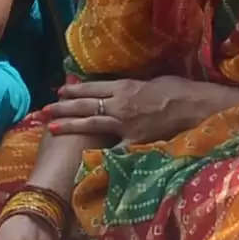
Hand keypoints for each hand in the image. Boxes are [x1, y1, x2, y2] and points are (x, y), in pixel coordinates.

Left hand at [35, 76, 225, 144]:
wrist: (195, 105)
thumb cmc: (180, 90)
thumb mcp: (154, 81)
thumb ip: (134, 87)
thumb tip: (124, 88)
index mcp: (125, 86)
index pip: (93, 87)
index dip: (74, 90)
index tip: (60, 91)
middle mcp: (120, 103)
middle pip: (85, 104)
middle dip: (62, 107)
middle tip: (43, 109)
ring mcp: (125, 123)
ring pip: (91, 123)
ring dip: (69, 125)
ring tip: (50, 126)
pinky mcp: (134, 140)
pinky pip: (112, 148)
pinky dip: (99, 153)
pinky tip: (83, 158)